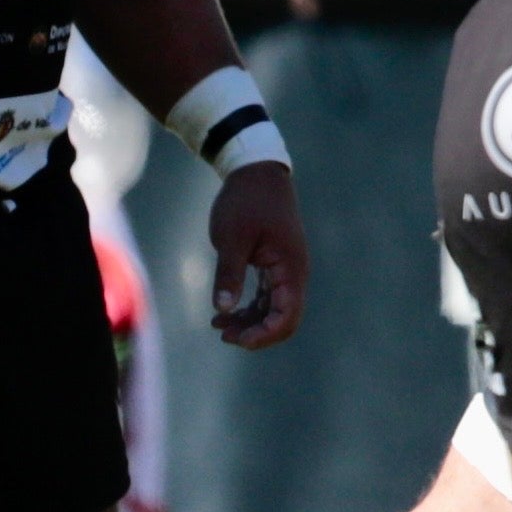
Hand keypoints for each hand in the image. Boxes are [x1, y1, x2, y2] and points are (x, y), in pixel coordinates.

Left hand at [206, 159, 308, 347]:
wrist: (256, 172)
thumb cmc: (245, 202)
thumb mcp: (232, 238)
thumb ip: (229, 274)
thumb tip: (224, 310)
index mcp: (290, 268)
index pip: (287, 316)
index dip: (264, 334)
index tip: (235, 338)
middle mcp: (294, 273)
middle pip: (284, 318)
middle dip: (256, 333)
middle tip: (222, 334)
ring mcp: (286, 269)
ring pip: (275, 310)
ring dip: (251, 322)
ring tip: (218, 326)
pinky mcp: (275, 265)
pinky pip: (269, 296)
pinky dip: (251, 308)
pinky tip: (225, 312)